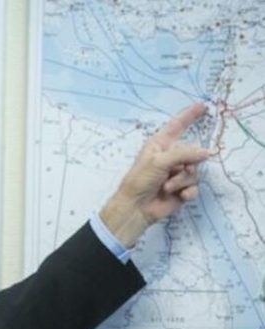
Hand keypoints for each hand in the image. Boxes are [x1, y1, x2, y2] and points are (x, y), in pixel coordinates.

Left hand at [100, 103, 210, 247]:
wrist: (136, 208)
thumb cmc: (140, 181)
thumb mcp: (159, 161)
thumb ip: (184, 153)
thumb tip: (206, 152)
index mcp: (160, 145)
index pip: (177, 126)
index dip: (189, 116)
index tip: (202, 106)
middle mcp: (170, 157)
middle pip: (193, 153)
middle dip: (186, 164)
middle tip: (172, 173)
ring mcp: (177, 173)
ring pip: (194, 172)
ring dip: (182, 181)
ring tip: (167, 187)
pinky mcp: (182, 189)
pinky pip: (195, 186)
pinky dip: (188, 191)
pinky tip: (179, 196)